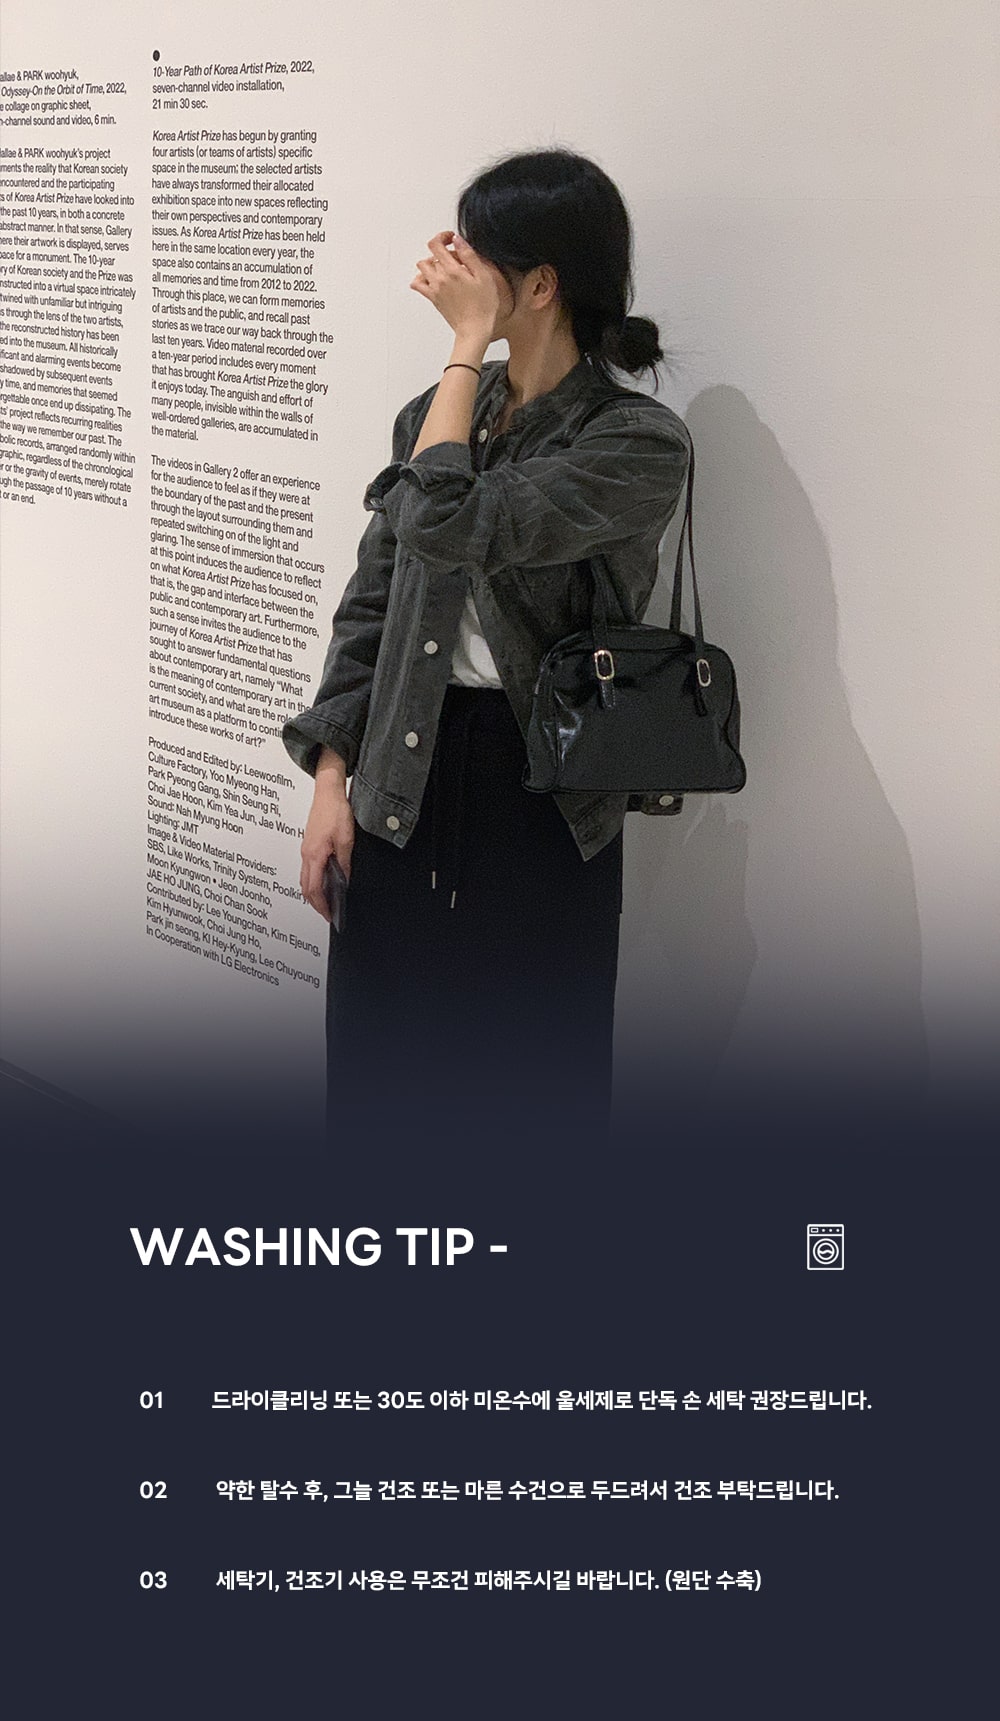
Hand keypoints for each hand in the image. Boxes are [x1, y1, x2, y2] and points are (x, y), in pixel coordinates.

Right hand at [300, 782, 354, 922]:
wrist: (327, 792)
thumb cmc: (335, 811)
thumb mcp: (346, 840)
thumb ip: (344, 863)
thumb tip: (344, 880)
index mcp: (314, 855)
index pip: (314, 889)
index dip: (322, 905)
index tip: (330, 915)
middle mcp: (306, 854)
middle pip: (305, 887)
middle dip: (315, 903)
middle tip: (328, 912)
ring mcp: (305, 849)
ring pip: (304, 878)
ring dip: (313, 892)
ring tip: (327, 900)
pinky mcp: (308, 844)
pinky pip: (307, 868)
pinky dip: (313, 879)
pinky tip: (324, 880)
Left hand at [410, 230, 500, 338]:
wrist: (474, 330)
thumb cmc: (483, 306)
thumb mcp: (484, 276)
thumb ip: (469, 255)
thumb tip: (457, 240)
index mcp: (453, 270)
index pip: (436, 244)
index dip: (442, 236)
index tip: (451, 239)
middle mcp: (440, 278)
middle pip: (430, 255)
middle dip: (441, 252)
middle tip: (455, 258)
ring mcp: (434, 289)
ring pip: (422, 267)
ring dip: (431, 263)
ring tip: (445, 268)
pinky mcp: (433, 299)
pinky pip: (418, 285)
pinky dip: (420, 279)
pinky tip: (432, 279)